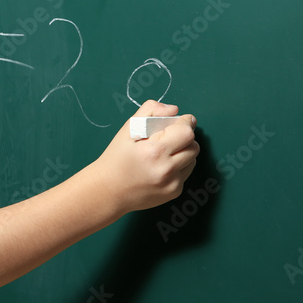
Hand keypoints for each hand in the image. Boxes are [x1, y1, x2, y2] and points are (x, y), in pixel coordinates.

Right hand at [88, 100, 198, 214]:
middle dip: (184, 137)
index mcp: (154, 150)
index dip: (185, 122)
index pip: (186, 132)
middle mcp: (166, 169)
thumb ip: (150, 111)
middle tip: (169, 137)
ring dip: (183, 152)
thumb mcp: (128, 129)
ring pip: (192, 159)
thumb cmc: (116, 157)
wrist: (108, 190)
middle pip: (194, 145)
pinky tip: (161, 167)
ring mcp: (172, 184)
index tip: (180, 120)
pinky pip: (186, 172)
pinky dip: (178, 166)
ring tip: (164, 153)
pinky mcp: (175, 192)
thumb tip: (174, 109)